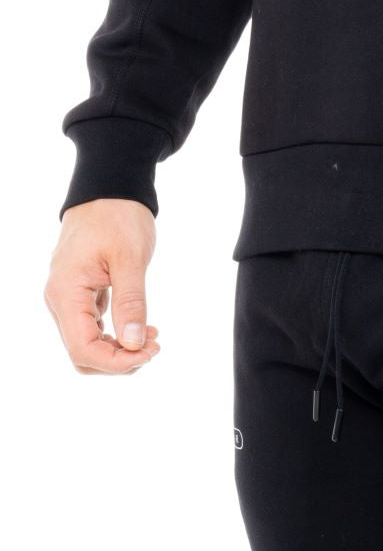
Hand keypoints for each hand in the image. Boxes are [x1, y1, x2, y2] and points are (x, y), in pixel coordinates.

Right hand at [45, 199, 160, 373]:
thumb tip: (134, 344)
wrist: (110, 188)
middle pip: (82, 353)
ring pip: (87, 343)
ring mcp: (68, 298)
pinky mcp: (81, 293)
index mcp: (66, 292)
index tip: (149, 353)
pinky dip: (116, 334)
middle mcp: (60, 300)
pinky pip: (92, 326)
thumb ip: (131, 302)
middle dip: (118, 360)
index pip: (83, 349)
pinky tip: (142, 327)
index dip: (116, 362)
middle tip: (154, 346)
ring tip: (152, 338)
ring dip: (119, 349)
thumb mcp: (130, 258)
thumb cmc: (118, 216)